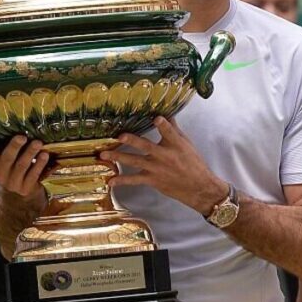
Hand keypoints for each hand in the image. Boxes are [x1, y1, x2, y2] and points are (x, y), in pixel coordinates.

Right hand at [0, 125, 47, 199]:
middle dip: (13, 147)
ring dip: (30, 154)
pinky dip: (40, 165)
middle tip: (22, 136)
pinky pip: (33, 176)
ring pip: (21, 167)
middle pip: (5, 158)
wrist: (18, 193)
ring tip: (38, 143)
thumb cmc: (5, 165)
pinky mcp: (25, 188)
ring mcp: (12, 182)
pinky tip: (45, 155)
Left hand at [101, 117, 225, 214]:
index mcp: (176, 144)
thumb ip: (174, 130)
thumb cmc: (193, 163)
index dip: (163, 124)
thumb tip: (167, 115)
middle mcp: (164, 156)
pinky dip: (122, 180)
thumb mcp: (186, 144)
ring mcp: (156, 168)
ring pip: (135, 161)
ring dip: (118, 157)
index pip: (169, 132)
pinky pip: (134, 180)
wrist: (198, 187)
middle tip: (120, 136)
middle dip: (133, 140)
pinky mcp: (152, 179)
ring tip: (104, 154)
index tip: (156, 118)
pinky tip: (110, 181)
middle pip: (146, 146)